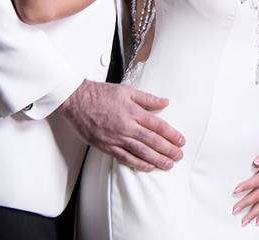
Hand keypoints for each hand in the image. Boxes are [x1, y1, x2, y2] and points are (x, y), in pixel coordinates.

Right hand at [57, 79, 184, 171]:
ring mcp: (116, 138)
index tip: (181, 141)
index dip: (171, 134)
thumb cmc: (101, 94)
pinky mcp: (106, 146)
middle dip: (168, 150)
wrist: (77, 101)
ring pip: (140, 152)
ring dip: (156, 160)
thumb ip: (147, 98)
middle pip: (152, 141)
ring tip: (168, 165)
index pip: (158, 126)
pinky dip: (137, 164)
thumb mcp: (127, 91)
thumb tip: (165, 102)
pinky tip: (147, 167)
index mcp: (133, 112)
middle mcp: (127, 127)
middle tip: (179, 156)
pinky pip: (124, 158)